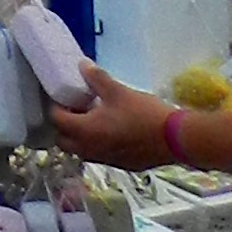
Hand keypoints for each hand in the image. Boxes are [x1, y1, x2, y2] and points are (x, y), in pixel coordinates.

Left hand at [49, 64, 171, 165]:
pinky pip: (100, 156)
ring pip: (82, 150)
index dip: (56, 106)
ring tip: (93, 118)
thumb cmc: (143, 113)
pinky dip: (98, 144)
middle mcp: (90, 150)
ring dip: (81, 136)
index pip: (57, 119)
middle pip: (64, 140)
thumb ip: (96, 78)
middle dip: (64, 125)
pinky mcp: (121, 165)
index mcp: (84, 131)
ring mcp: (105, 161)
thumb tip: (82, 65)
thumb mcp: (118, 91)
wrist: (175, 139)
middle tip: (76, 108)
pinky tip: (112, 131)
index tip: (63, 96)